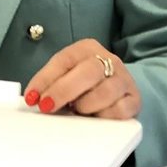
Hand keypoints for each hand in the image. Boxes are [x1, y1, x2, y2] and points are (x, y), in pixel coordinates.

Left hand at [23, 39, 141, 119]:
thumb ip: (50, 83)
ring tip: (77, 110)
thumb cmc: (84, 84)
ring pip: (106, 91)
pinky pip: (120, 110)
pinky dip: (104, 116)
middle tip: (47, 107)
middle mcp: (109, 60)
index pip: (64, 60)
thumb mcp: (66, 76)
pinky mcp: (134, 100)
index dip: (46, 79)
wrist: (117, 90)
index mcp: (87, 49)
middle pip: (88, 72)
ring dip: (86, 105)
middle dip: (63, 91)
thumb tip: (34, 98)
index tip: (32, 97)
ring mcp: (124, 79)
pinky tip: (95, 117)